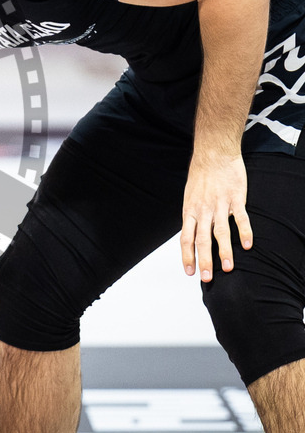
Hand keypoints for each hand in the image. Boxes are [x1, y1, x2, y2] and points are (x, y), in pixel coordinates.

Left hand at [180, 151, 252, 281]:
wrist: (213, 154)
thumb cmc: (201, 177)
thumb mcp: (189, 197)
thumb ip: (192, 216)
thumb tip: (191, 235)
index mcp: (190, 211)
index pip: (185, 238)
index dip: (187, 256)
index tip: (189, 272)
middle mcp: (203, 210)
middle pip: (202, 239)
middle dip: (204, 260)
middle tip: (207, 278)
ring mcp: (220, 204)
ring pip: (221, 231)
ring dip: (224, 251)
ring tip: (228, 268)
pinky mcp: (236, 198)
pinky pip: (240, 218)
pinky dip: (244, 231)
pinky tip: (247, 245)